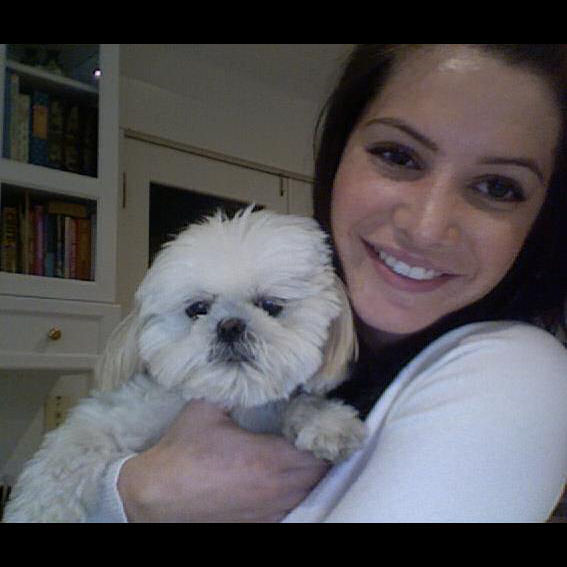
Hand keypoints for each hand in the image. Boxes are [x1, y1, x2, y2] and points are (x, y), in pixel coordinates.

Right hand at [117, 399, 329, 521]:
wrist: (155, 494)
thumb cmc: (182, 450)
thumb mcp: (207, 408)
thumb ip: (235, 388)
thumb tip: (253, 370)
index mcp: (267, 458)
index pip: (317, 453)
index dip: (323, 437)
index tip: (319, 422)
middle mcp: (274, 488)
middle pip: (318, 475)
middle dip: (321, 455)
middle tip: (313, 435)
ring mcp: (266, 510)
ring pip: (307, 494)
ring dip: (310, 476)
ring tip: (302, 455)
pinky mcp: (256, 523)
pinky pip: (290, 510)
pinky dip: (294, 494)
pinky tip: (283, 479)